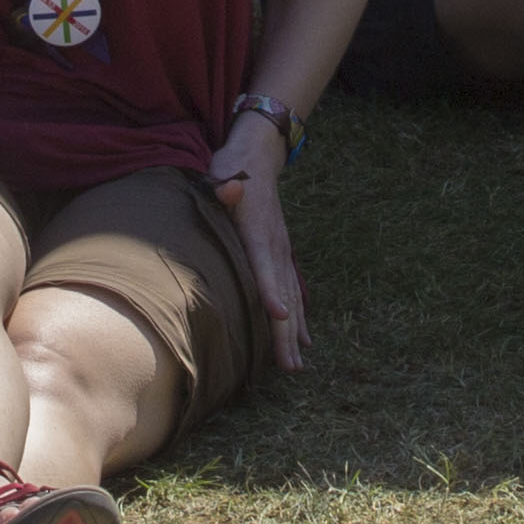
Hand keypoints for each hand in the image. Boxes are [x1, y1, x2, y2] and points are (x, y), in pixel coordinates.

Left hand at [213, 115, 311, 371]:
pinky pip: (292, 291)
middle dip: (286, 332)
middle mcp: (275, 247)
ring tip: (296, 365)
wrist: (256, 157)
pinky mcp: (280, 256)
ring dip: (293, 332)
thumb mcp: (221, 173)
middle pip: (284, 294)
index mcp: (257, 232)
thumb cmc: (231, 169)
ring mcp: (281, 253)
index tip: (278, 317)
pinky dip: (298, 317)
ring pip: (291, 298)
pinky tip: (303, 339)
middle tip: (290, 366)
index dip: (271, 291)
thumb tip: (231, 187)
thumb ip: (222, 186)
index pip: (264, 266)